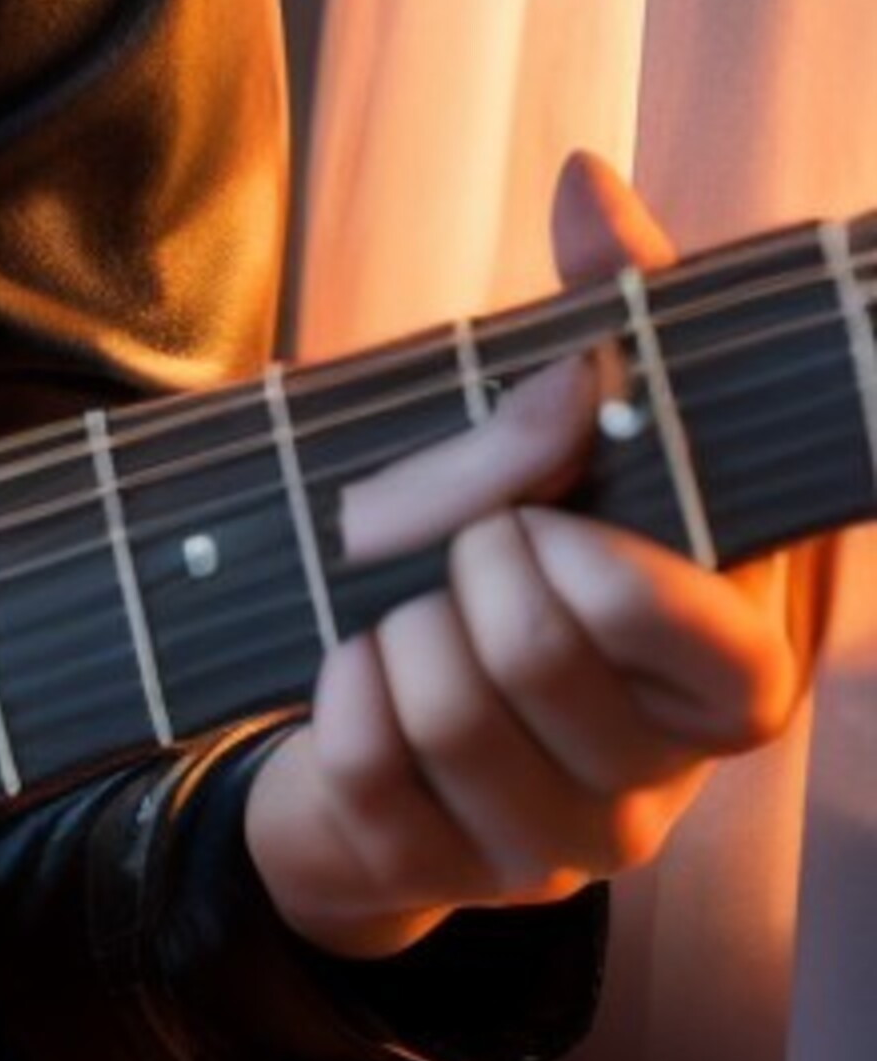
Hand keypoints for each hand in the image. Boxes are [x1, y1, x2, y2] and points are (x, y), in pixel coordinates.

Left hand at [241, 151, 809, 961]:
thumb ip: (607, 315)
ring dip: (390, 627)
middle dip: (460, 563)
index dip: (618, 572)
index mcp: (729, 663)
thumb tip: (589, 184)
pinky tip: (350, 676)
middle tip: (455, 549)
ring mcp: (561, 842)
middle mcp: (667, 773)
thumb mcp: (567, 439)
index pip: (727, 650)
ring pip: (447, 703)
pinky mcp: (445, 876)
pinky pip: (366, 763)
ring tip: (402, 612)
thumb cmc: (505, 559)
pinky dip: (331, 694)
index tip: (545, 510)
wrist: (384, 734)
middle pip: (543, 649)